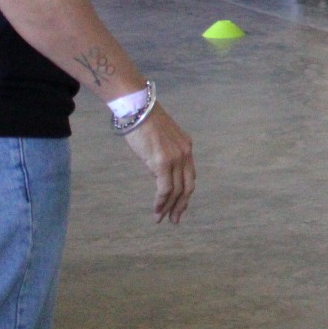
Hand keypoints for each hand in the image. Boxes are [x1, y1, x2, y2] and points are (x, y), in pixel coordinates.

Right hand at [123, 106, 194, 223]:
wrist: (137, 108)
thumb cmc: (143, 122)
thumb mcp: (159, 140)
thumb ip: (163, 155)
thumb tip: (158, 172)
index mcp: (186, 147)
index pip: (190, 175)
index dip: (185, 193)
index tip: (179, 206)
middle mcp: (185, 153)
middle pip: (188, 186)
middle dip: (181, 205)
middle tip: (175, 220)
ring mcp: (175, 158)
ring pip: (177, 190)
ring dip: (169, 207)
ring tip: (161, 219)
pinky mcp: (163, 162)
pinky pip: (165, 188)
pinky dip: (161, 202)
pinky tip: (157, 210)